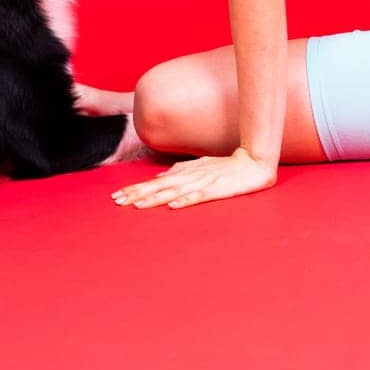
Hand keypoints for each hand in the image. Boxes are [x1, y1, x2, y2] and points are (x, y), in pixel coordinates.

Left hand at [111, 147, 276, 209]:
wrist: (253, 163)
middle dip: (138, 195)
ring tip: (138, 205)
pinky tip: (174, 206)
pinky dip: (186, 200)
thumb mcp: (199, 166)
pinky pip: (199, 196)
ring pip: (174, 192)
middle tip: (118, 202)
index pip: (154, 183)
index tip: (117, 197)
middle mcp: (189, 177)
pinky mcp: (217, 189)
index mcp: (184, 174)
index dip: (135, 189)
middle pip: (159, 188)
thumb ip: (179, 171)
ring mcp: (203, 183)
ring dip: (156, 198)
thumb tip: (158, 178)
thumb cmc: (225, 166)